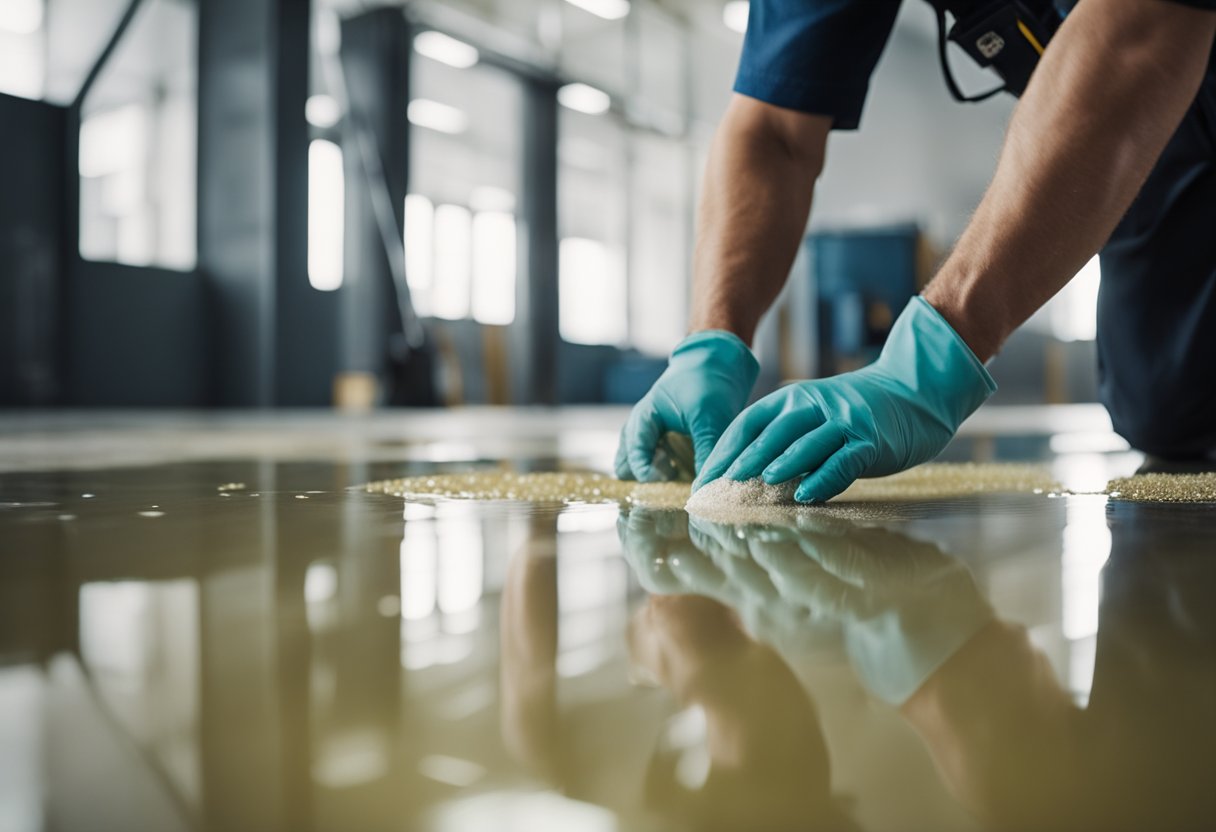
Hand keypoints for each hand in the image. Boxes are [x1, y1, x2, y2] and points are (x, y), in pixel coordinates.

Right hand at [615, 330, 758, 481]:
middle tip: (670, 480)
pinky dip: (661, 472)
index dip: (647, 471)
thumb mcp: (711, 419)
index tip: (669, 477)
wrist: (717, 361)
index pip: (634, 452)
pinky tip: (682, 474)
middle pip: (625, 463)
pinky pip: (651, 462)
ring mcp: (649, 433)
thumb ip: (706, 453)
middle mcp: (641, 426)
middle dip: (643, 477)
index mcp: (645, 417)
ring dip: (651, 475)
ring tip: (676, 476)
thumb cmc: (708, 383)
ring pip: (635, 464)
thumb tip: (706, 488)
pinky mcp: (663, 438)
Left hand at [694, 297, 995, 500]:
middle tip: (719, 489)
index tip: (705, 478)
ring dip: (779, 465)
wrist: (914, 392)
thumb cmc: (856, 412)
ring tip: (755, 486)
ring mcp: (844, 421)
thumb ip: (784, 438)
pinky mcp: (870, 440)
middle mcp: (815, 405)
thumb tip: (744, 475)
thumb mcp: (813, 415)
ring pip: (805, 443)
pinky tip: (805, 494)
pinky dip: (823, 477)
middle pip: (771, 433)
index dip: (724, 450)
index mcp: (793, 398)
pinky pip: (843, 459)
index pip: (748, 422)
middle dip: (742, 462)